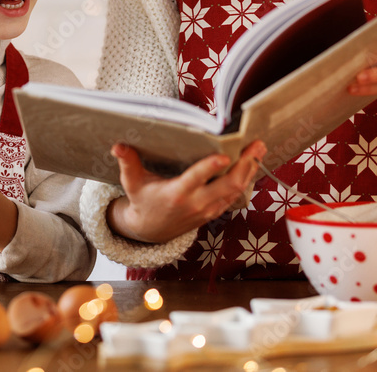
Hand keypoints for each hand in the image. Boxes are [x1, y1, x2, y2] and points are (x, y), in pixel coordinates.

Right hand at [108, 139, 265, 243]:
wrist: (152, 231)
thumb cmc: (143, 201)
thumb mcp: (132, 182)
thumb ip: (128, 162)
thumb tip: (117, 145)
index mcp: (177, 193)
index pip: (197, 179)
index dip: (211, 168)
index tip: (224, 155)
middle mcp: (196, 203)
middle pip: (228, 185)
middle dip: (245, 165)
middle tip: (256, 145)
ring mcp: (208, 209)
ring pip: (236, 191)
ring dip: (250, 170)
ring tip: (259, 149)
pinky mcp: (214, 211)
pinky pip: (235, 196)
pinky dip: (246, 180)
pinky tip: (252, 164)